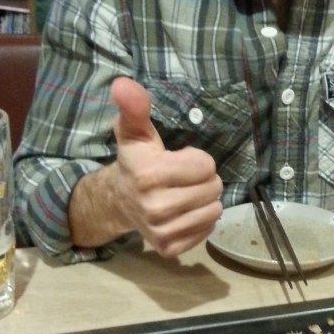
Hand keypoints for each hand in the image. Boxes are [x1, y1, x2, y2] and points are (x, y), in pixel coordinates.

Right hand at [109, 77, 222, 256]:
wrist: (119, 202)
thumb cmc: (136, 162)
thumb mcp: (135, 131)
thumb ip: (134, 107)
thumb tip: (123, 83)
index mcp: (149, 176)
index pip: (206, 165)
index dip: (196, 159)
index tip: (178, 160)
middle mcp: (156, 208)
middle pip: (213, 188)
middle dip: (203, 179)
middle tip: (182, 179)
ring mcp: (162, 232)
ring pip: (214, 210)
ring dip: (204, 200)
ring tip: (184, 194)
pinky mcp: (170, 249)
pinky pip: (208, 230)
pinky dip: (201, 220)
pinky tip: (183, 213)